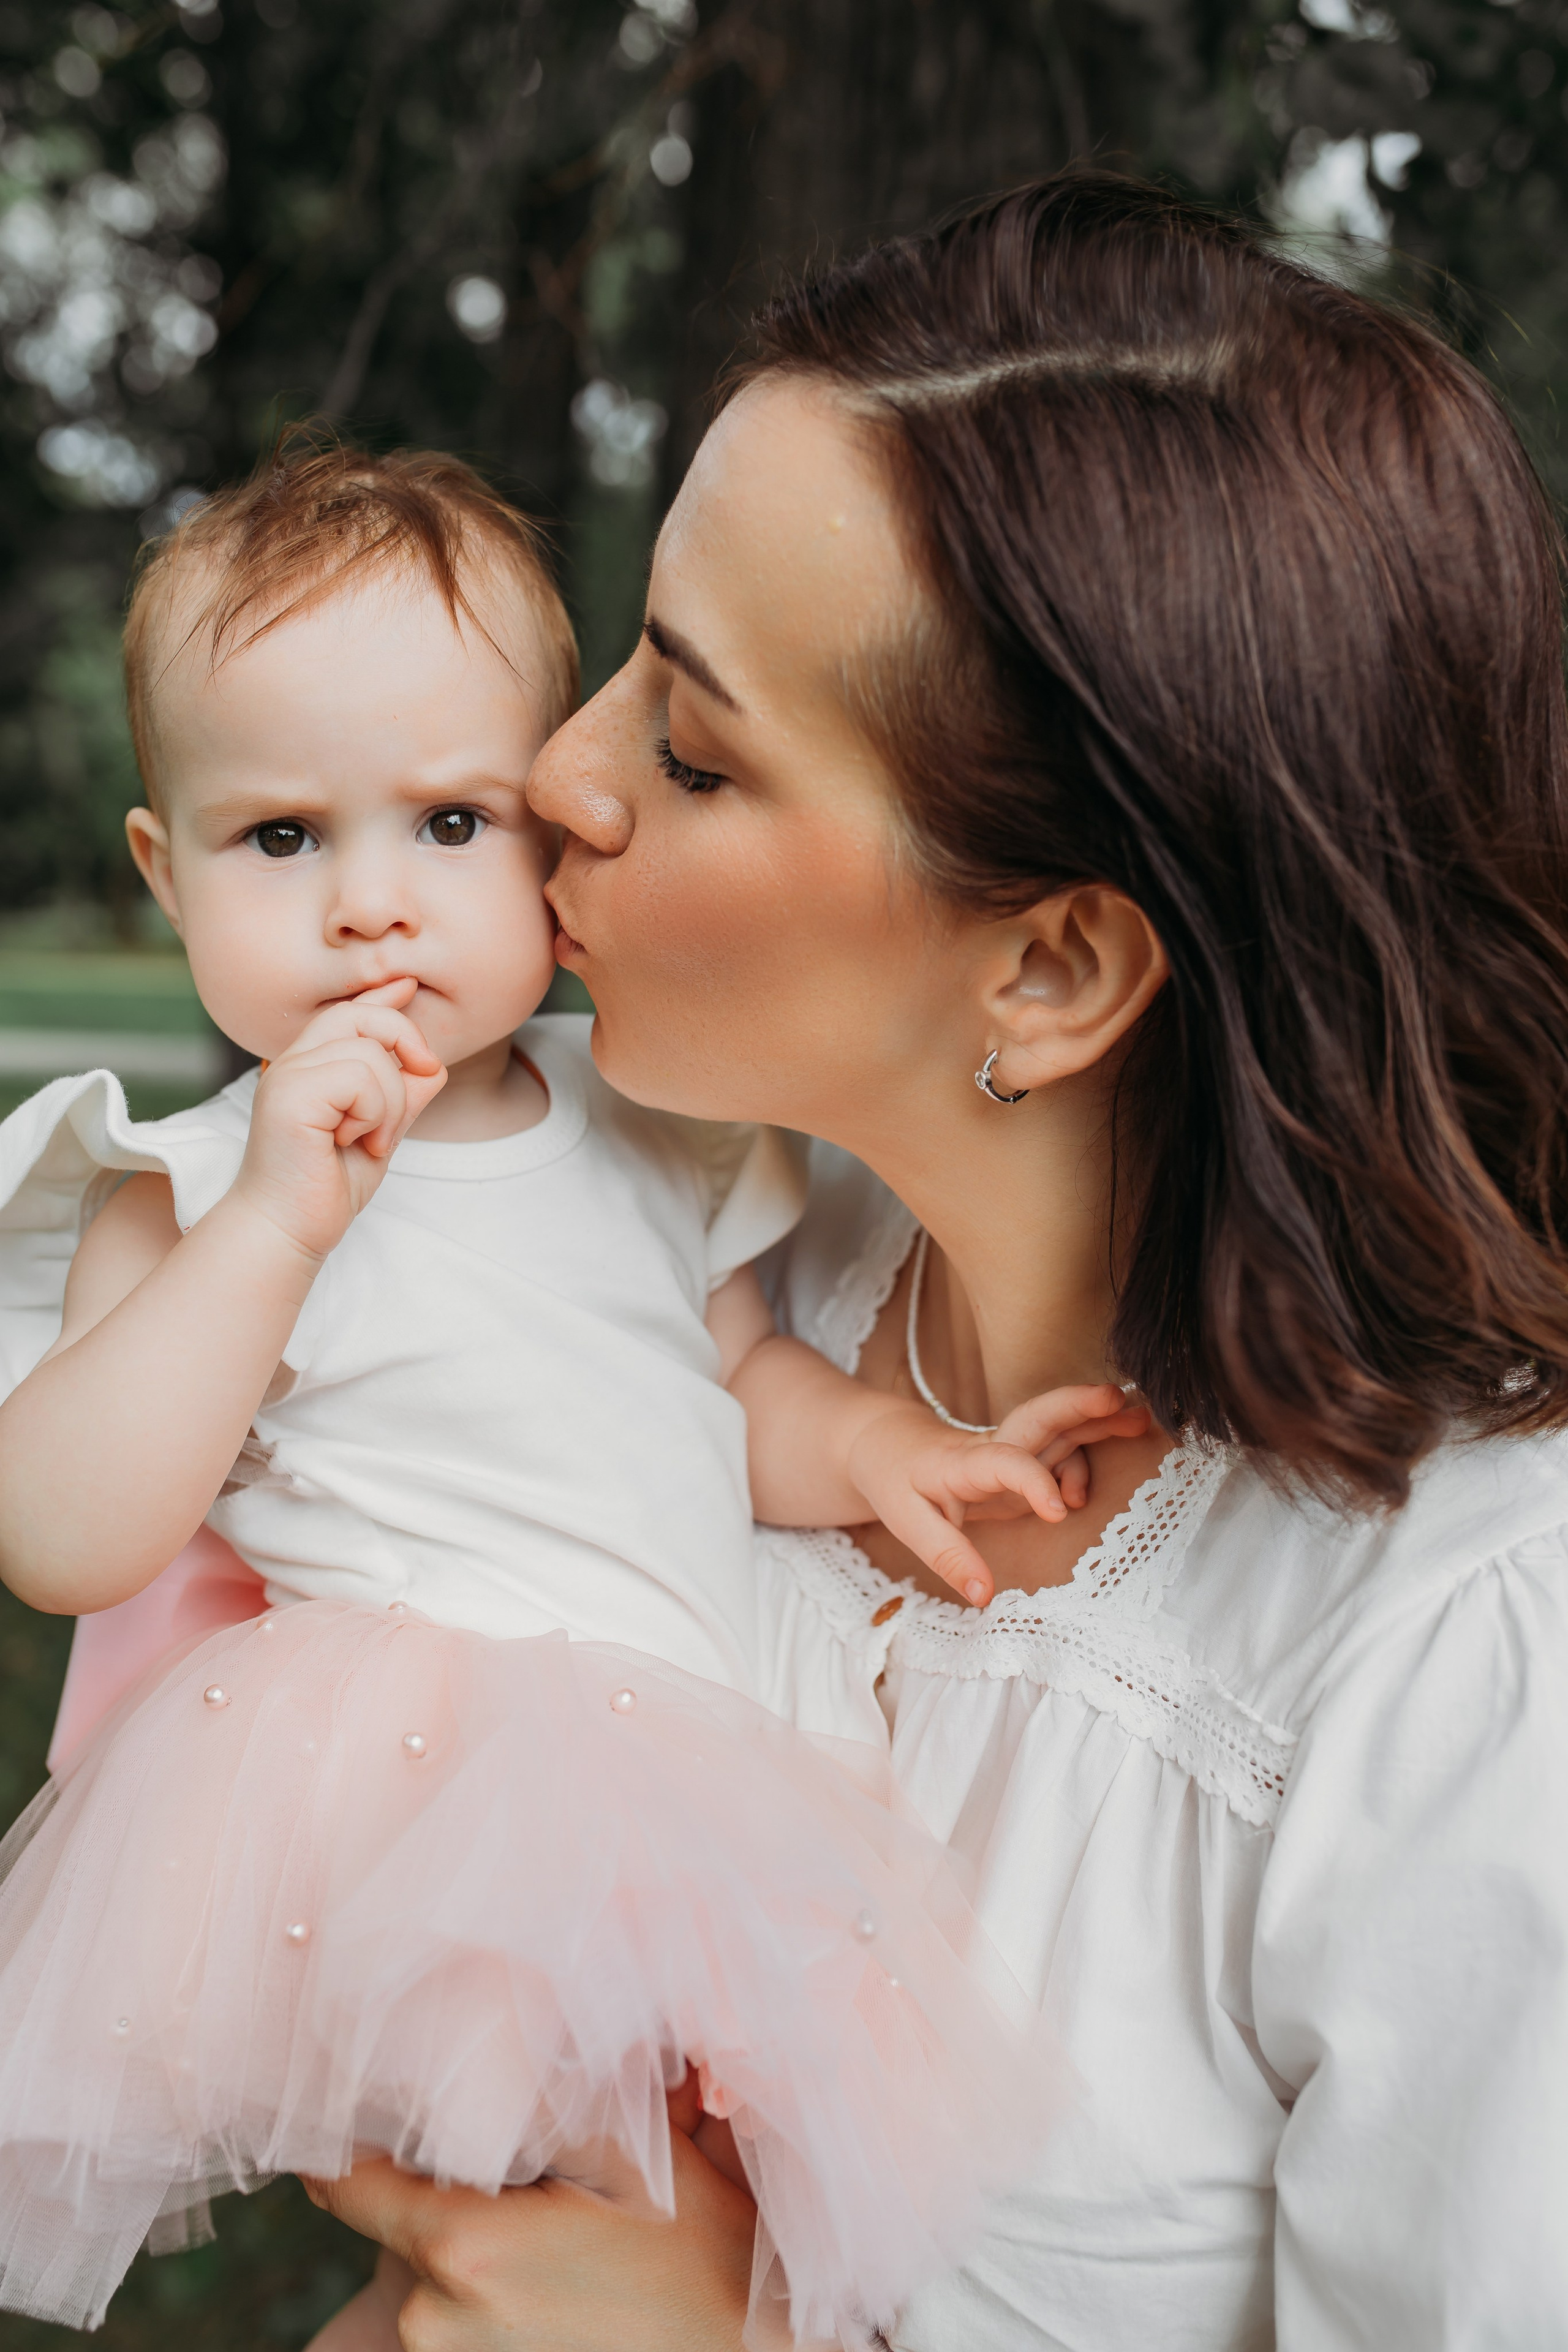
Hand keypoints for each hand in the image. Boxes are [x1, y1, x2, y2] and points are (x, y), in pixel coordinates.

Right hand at [233, 980, 445, 1262]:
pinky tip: (354, 1142)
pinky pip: (360, 1078)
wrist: (287, 1231)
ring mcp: (288, 1076)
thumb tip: (432, 1067)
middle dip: (404, 1042)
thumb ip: (401, 1098)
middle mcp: (294, 1062)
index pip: (348, 1013)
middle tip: (415, 1089)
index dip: (381, 996)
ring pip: (370, 1053)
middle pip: (362, 1015)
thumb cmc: (325, 1188)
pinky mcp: (290, 1096)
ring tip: (369, 1139)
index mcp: (310, 1067)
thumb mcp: (380, 1135)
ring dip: (389, 1102)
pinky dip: (374, 1113)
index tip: (407, 986)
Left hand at [302, 2123, 753, 2351]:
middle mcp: (433, 2320)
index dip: (353, 2134)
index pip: (344, 2181)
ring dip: (478, 2239)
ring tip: (561, 2226)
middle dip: (447, 2183)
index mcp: (462, 2247)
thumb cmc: (700, 2265)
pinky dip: (493, 2289)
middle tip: (527, 2167)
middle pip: (397, 2223)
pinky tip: (563, 2276)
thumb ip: (550, 2099)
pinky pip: (458, 2318)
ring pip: (432, 2272)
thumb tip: (490, 2030)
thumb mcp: (636, 2156)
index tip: (373, 2098)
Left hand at [846, 1383, 1150, 1605]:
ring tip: (1142, 1418)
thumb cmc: (896, 1481)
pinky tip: (1085, 1494)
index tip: (1059, 1511)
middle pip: (1038, 1417)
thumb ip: (948, 1557)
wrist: (888, 1445)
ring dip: (1098, 1421)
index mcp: (961, 1461)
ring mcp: (1012, 1448)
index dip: (1033, 1481)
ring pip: (1059, 1427)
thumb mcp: (908, 1523)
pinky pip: (1061, 1451)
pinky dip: (1084, 1458)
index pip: (1002, 1461)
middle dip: (1078, 1406)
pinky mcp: (1024, 1456)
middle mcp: (992, 1446)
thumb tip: (984, 1596)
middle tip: (1117, 1399)